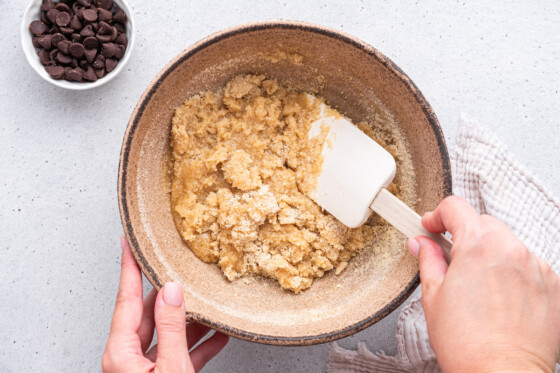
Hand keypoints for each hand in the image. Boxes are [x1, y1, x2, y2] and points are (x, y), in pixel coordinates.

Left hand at [102, 237, 228, 371]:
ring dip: (189, 320)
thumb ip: (171, 329)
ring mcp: (143, 370)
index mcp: (121, 353)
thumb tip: (172, 292)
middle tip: (177, 268)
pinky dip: (197, 344)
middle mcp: (127, 359)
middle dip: (168, 291)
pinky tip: (216, 336)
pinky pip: (178, 353)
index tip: (128, 244)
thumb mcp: (171, 368)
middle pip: (148, 313)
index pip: (126, 300)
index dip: (128, 268)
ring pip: (166, 333)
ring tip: (207, 303)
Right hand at [408, 196, 559, 372]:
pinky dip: (512, 271)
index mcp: (478, 245)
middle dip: (464, 234)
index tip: (431, 227)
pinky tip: (500, 296)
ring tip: (477, 284)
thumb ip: (428, 260)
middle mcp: (511, 249)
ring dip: (490, 252)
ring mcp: (536, 267)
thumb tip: (421, 244)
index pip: (456, 207)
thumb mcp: (433, 295)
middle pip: (483, 223)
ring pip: (507, 243)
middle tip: (449, 257)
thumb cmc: (466, 342)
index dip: (437, 215)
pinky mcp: (552, 285)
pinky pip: (527, 265)